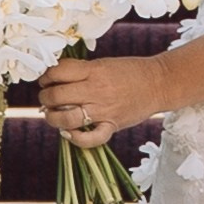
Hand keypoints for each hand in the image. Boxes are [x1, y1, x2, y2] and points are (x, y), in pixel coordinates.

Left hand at [37, 50, 167, 141]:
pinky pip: (90, 139)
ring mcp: (104, 110)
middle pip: (57, 95)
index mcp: (94, 71)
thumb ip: (82, 71)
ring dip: (52, 118)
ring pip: (67, 118)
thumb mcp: (103, 63)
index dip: (46, 76)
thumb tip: (55, 78)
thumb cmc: (130, 71)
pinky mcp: (112, 125)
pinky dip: (76, 139)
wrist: (158, 83)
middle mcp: (96, 90)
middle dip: (45, 97)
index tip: (45, 79)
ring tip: (51, 114)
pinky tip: (68, 133)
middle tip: (46, 97)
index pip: (58, 72)